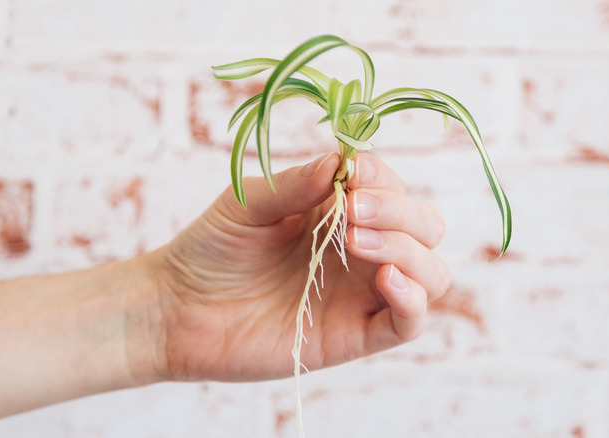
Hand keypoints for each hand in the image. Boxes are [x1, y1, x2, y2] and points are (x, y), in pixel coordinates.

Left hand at [148, 153, 450, 381]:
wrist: (177, 309)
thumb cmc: (212, 249)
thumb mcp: (248, 203)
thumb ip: (297, 183)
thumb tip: (343, 162)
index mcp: (341, 212)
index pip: (392, 187)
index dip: (382, 177)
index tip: (351, 175)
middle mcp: (361, 251)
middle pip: (425, 227)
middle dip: (400, 212)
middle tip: (352, 211)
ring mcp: (361, 294)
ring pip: (430, 272)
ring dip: (408, 250)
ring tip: (355, 243)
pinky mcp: (355, 335)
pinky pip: (409, 322)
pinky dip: (414, 299)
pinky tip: (387, 278)